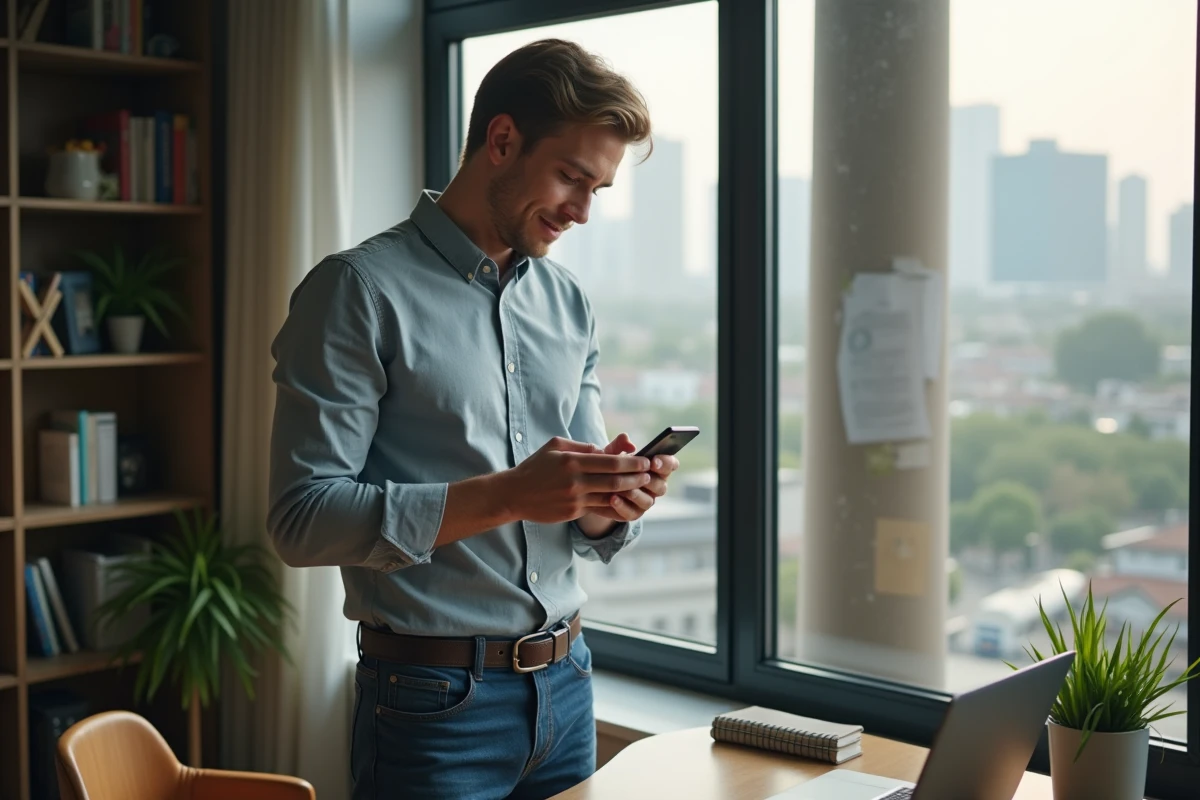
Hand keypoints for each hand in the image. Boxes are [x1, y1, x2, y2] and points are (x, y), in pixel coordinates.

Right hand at [503, 436, 650, 523]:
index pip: (610, 461)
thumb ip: (582, 446)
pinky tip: (626, 502)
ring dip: (630, 492)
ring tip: (641, 487)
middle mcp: (575, 480)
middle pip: (615, 480)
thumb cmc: (536, 466)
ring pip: (610, 496)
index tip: (645, 460)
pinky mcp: (573, 512)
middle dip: (637, 477)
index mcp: (573, 460)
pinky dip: (615, 506)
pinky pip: (600, 509)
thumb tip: (605, 450)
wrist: (514, 494)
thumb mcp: (555, 447)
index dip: (632, 462)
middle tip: (650, 474)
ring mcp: (575, 499)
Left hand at [585, 434, 679, 522]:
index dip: (666, 463)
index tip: (653, 461)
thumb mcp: (612, 453)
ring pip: (648, 501)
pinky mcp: (633, 513)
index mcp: (657, 468)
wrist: (597, 486)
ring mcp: (645, 501)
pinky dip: (622, 506)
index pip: (671, 465)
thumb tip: (626, 438)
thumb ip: (619, 444)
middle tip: (641, 476)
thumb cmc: (610, 465)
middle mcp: (655, 486)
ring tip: (623, 489)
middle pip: (661, 486)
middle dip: (651, 481)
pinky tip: (612, 498)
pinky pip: (632, 513)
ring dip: (637, 495)